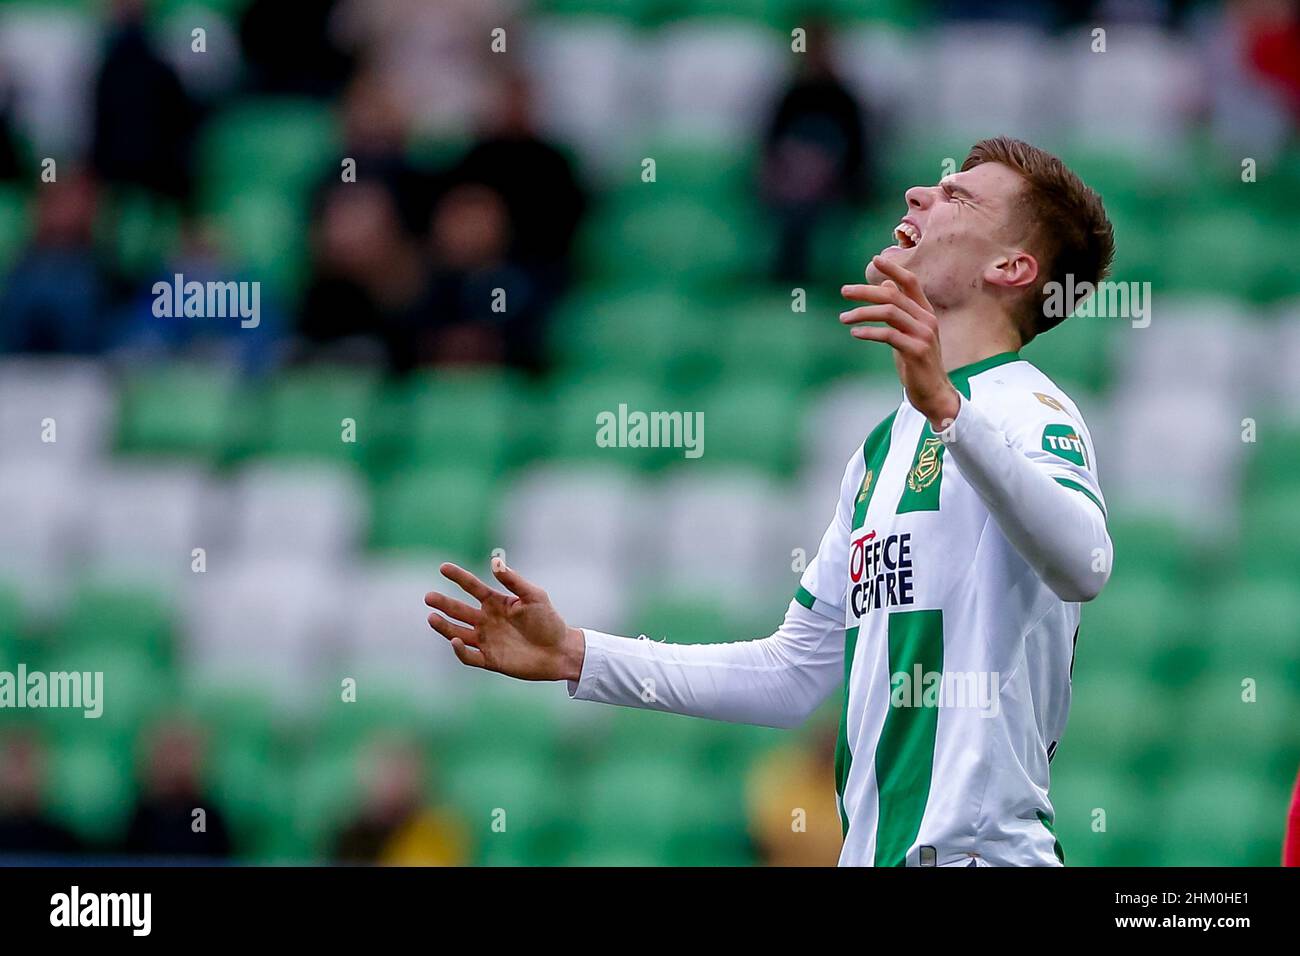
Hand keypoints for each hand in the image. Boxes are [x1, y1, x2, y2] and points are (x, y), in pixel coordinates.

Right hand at [425, 558, 585, 681]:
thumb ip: (513, 580)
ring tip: (431, 617)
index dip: (458, 577)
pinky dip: (460, 650)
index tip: (443, 567)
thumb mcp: (533, 595)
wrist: (559, 651)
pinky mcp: (490, 660)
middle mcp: (487, 620)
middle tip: (429, 597)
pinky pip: (469, 656)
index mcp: (496, 603)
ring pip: (458, 632)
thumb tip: (494, 561)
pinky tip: (455, 641)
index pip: (472, 587)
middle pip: (459, 610)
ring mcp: (487, 640)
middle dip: (444, 603)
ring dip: (444, 626)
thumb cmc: (549, 621)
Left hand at [841, 255, 960, 430]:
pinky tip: (855, 334)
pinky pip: (888, 335)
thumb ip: (899, 309)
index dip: (894, 269)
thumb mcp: (908, 332)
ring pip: (889, 312)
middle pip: (893, 295)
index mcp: (925, 312)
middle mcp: (926, 319)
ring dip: (863, 312)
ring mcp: (923, 334)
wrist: (934, 392)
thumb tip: (885, 285)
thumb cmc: (917, 362)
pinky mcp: (916, 351)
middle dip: (866, 291)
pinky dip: (869, 332)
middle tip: (844, 291)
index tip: (875, 259)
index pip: (910, 282)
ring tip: (843, 318)